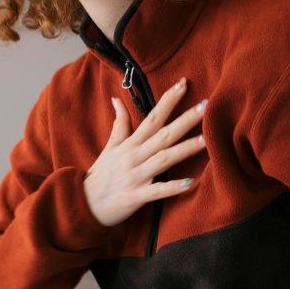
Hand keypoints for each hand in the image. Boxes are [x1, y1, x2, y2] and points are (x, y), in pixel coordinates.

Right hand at [83, 77, 207, 226]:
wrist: (84, 204)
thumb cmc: (100, 176)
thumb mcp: (109, 147)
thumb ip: (119, 124)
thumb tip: (117, 99)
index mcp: (129, 144)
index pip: (151, 118)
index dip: (168, 101)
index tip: (184, 84)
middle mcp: (134, 157)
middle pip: (163, 135)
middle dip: (184, 120)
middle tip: (206, 105)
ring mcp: (136, 176)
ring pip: (163, 159)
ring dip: (184, 149)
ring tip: (205, 139)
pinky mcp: (136, 196)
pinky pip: (158, 191)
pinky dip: (173, 187)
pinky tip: (191, 182)